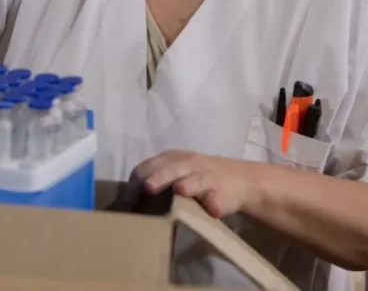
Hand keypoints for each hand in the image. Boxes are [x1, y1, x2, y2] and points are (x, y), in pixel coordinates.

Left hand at [132, 150, 261, 218]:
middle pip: (173, 169)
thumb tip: (127, 199)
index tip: (128, 201)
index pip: (151, 165)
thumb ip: (157, 177)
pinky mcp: (224, 194)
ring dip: (189, 185)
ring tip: (181, 190)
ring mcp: (208, 178)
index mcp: (174, 158)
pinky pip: (219, 198)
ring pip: (197, 180)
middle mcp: (190, 165)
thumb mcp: (178, 170)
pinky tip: (213, 209)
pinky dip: (216, 203)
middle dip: (160, 178)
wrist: (241, 180)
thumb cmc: (199, 176)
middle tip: (148, 187)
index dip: (138, 181)